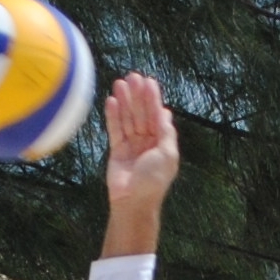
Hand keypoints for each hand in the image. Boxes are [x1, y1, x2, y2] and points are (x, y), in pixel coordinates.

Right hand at [104, 74, 179, 211]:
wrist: (133, 202)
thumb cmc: (153, 181)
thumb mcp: (167, 154)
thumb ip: (166, 132)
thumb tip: (166, 112)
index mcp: (162, 142)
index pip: (157, 115)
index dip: (153, 98)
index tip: (148, 81)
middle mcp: (147, 142)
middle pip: (141, 113)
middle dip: (137, 95)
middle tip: (132, 76)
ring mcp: (132, 146)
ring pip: (127, 118)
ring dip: (124, 101)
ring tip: (120, 83)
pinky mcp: (117, 151)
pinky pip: (115, 130)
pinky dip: (113, 116)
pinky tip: (111, 101)